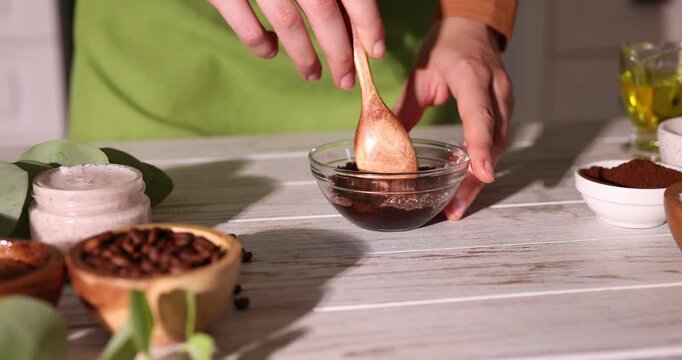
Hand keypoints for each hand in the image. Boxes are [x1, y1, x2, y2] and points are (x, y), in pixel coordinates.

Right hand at [208, 0, 385, 89]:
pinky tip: (271, 50)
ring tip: (313, 74)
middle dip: (339, 52)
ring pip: (289, 24)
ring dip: (304, 56)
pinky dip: (261, 45)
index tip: (375, 50)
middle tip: (345, 79)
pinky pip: (247, 27)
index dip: (368, 22)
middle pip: (324, 13)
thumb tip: (355, 15)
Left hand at [394, 16, 512, 219]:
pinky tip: (467, 183)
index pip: (479, 116)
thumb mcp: (420, 74)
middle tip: (456, 208)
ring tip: (458, 205)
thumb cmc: (446, 47)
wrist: (472, 29)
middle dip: (475, 178)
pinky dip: (482, 164)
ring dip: (479, 177)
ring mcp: (505, 101)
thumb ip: (405, 110)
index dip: (479, 147)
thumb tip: (386, 144)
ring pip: (498, 147)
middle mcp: (496, 91)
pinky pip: (497, 142)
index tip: (481, 174)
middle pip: (493, 141)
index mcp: (472, 78)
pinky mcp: (505, 110)